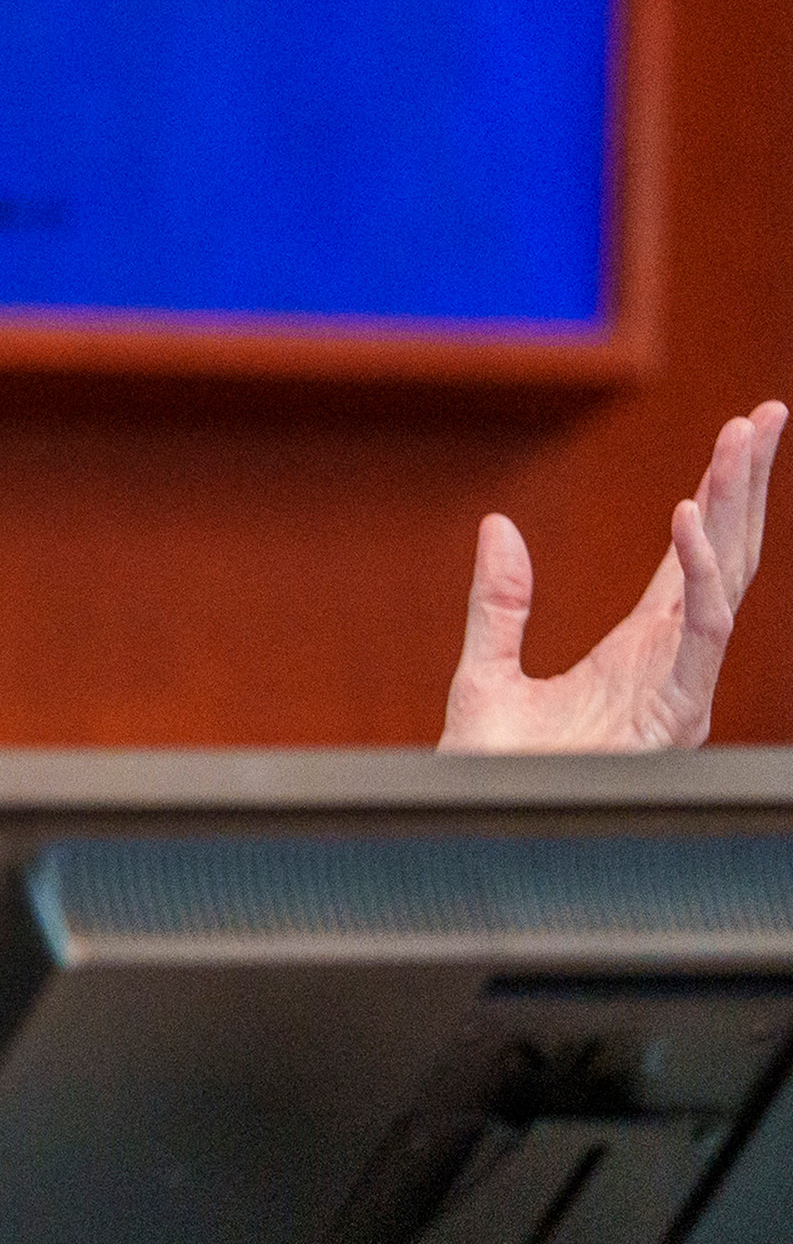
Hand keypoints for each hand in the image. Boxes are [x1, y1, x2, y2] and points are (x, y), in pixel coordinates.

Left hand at [442, 401, 786, 752]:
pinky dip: (696, 573)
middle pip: (724, 557)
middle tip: (768, 415)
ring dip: (734, 509)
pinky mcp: (673, 711)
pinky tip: (688, 519)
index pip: (691, 559)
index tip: (739, 436)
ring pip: (724, 580)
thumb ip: (500, 601)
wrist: (479, 828)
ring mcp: (678, 685)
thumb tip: (499, 527)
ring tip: (744, 441)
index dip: (717, 497)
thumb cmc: (490, 770)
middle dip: (747, 486)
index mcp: (640, 650)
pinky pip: (698, 630)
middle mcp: (670, 662)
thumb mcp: (485, 670)